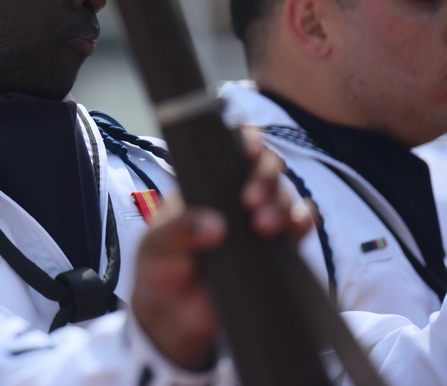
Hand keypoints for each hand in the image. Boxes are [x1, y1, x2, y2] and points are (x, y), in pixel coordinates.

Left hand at [130, 131, 312, 369]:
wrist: (175, 320)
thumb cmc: (159, 272)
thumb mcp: (156, 248)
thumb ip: (178, 231)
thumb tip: (214, 224)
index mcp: (200, 185)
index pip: (226, 149)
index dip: (244, 141)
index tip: (247, 149)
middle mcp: (232, 196)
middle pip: (263, 166)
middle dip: (263, 175)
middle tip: (250, 201)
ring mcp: (255, 220)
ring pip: (283, 193)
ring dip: (281, 203)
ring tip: (263, 226)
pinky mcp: (274, 248)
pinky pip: (299, 225)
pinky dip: (304, 221)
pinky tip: (297, 227)